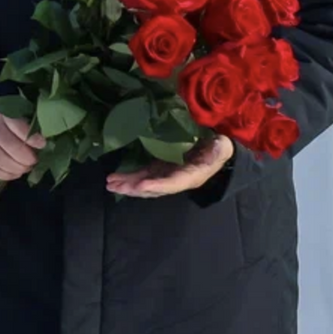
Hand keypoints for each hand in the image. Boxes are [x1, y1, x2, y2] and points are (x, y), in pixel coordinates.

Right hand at [0, 103, 44, 181]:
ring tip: (25, 168)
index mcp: (2, 110)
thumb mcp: (21, 114)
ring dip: (16, 169)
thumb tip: (45, 145)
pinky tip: (14, 173)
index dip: (32, 139)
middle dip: (26, 159)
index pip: (19, 128)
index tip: (43, 145)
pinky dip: (5, 175)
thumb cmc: (9, 118)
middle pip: (9, 147)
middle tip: (34, 161)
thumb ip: (31, 126)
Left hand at [106, 134, 235, 197]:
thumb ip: (221, 148)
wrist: (217, 152)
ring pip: (145, 183)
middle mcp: (177, 180)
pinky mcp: (160, 169)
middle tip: (116, 187)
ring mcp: (167, 175)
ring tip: (110, 184)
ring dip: (127, 185)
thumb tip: (220, 144)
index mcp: (192, 176)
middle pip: (154, 188)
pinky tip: (115, 178)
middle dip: (135, 189)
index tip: (141, 186)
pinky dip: (129, 177)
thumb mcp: (222, 147)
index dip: (158, 185)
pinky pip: (143, 175)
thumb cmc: (219, 148)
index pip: (173, 183)